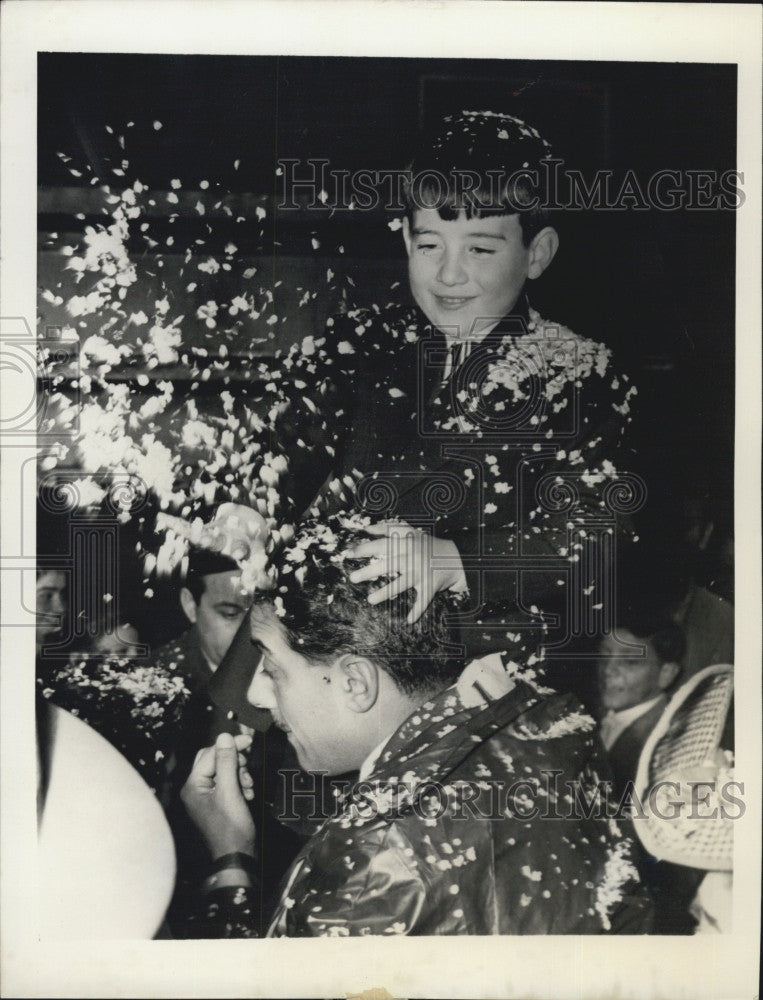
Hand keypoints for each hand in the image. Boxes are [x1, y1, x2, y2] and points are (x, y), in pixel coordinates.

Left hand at [181, 732, 255, 858]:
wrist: (236, 857)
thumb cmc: (231, 827)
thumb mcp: (230, 791)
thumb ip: (227, 762)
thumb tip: (224, 736)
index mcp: (193, 785)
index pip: (210, 753)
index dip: (230, 746)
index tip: (249, 742)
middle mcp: (196, 788)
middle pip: (215, 760)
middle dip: (235, 762)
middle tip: (247, 769)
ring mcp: (206, 796)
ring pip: (224, 771)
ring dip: (240, 774)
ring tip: (249, 787)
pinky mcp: (217, 802)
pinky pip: (228, 784)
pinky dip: (240, 785)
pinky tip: (248, 794)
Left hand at [345, 520, 466, 622]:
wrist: (456, 556)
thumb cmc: (428, 545)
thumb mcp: (411, 532)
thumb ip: (390, 528)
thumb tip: (366, 528)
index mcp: (406, 543)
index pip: (382, 544)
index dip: (364, 548)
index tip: (348, 554)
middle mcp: (412, 557)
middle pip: (388, 564)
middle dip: (369, 571)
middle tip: (352, 578)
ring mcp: (422, 572)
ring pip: (402, 583)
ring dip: (386, 592)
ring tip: (370, 600)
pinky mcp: (431, 585)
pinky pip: (423, 600)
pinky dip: (417, 610)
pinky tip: (409, 620)